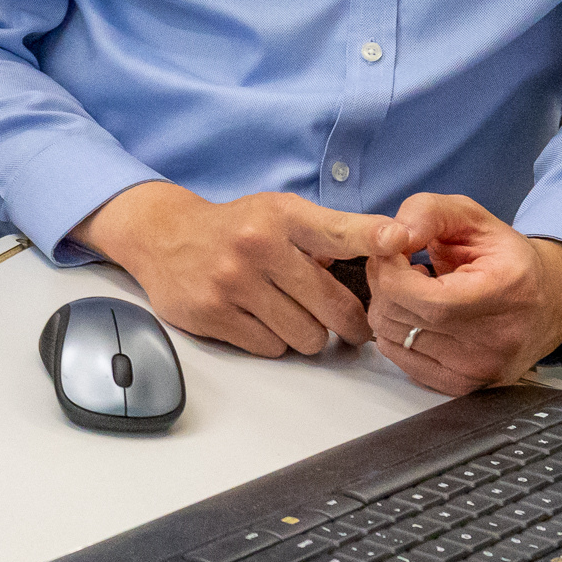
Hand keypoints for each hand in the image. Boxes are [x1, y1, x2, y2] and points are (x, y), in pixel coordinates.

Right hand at [76, 181, 386, 356]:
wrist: (162, 235)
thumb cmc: (235, 228)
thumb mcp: (280, 212)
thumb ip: (332, 232)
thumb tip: (392, 248)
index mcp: (282, 216)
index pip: (337, 230)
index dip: (372, 236)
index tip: (399, 238)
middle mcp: (257, 245)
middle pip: (333, 307)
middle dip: (348, 324)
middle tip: (349, 326)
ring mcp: (231, 281)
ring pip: (304, 337)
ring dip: (307, 335)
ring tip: (292, 316)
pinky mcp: (211, 313)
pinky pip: (269, 348)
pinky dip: (272, 341)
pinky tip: (261, 320)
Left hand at [362, 194, 561, 395]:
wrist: (547, 302)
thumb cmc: (508, 260)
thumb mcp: (472, 217)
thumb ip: (428, 212)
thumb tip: (392, 234)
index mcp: (502, 292)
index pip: (420, 296)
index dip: (390, 270)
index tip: (394, 252)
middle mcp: (493, 341)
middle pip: (398, 316)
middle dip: (384, 283)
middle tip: (400, 265)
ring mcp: (478, 370)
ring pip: (391, 338)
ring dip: (390, 307)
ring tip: (416, 289)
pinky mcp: (462, 385)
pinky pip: (400, 358)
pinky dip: (398, 332)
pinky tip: (420, 314)